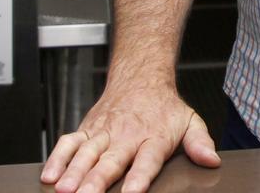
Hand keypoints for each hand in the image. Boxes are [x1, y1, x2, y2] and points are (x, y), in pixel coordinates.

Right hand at [40, 84, 220, 192]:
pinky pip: (69, 143)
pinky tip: (49, 176)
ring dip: (73, 172)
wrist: (140, 77)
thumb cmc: (163, 107)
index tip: (133, 192)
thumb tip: (211, 159)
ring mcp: (103, 132)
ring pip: (85, 153)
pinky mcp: (87, 130)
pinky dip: (57, 158)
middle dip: (96, 181)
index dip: (139, 178)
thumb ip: (199, 142)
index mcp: (152, 137)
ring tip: (64, 190)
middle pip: (110, 161)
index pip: (146, 161)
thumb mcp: (189, 121)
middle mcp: (126, 136)